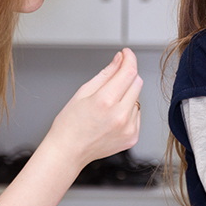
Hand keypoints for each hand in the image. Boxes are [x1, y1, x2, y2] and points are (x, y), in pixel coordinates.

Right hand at [45, 48, 141, 169]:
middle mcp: (120, 116)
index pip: (128, 72)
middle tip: (112, 81)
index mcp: (105, 101)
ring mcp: (128, 128)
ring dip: (126, 96)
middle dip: (127, 76)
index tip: (126, 53)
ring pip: (137, 99)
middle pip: (137, 83)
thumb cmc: (69, 124)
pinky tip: (111, 118)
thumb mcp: (83, 92)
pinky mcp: (132, 137)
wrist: (68, 152)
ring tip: (107, 107)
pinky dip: (128, 111)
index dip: (129, 58)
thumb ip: (106, 74)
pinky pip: (137, 114)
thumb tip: (119, 59)